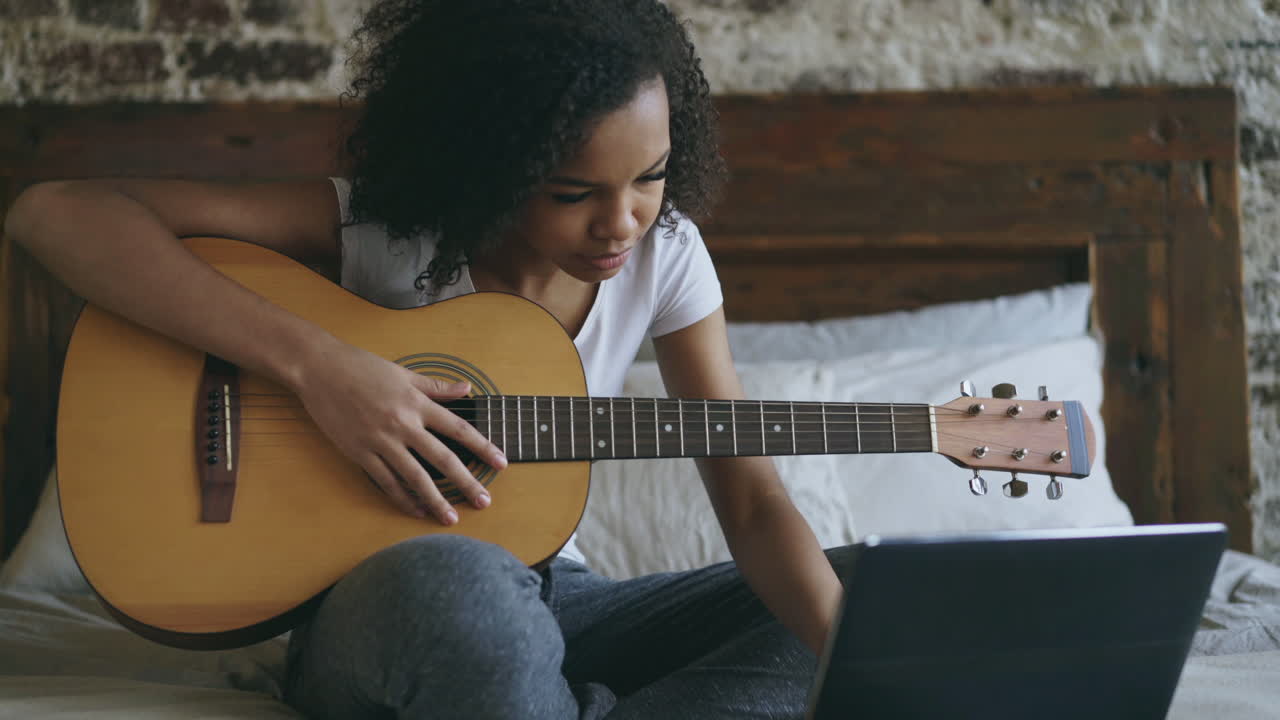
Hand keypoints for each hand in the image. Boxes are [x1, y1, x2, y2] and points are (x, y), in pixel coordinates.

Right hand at [289, 337, 506, 524]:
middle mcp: (403, 424)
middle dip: (466, 483)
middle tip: (485, 502)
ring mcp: (380, 441)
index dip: (483, 447)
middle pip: (443, 459)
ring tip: (451, 517)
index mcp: (417, 403)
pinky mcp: (359, 452)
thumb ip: (436, 386)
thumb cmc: (362, 367)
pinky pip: (385, 482)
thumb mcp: (403, 373)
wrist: (320, 369)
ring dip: (436, 500)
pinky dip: (402, 498)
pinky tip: (416, 510)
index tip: (501, 463)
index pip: (458, 430)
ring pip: (415, 477)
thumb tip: (466, 388)